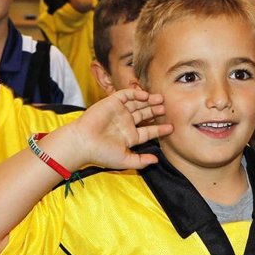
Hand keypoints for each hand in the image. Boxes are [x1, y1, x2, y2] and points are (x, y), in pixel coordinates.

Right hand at [48, 88, 171, 171]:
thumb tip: (156, 160)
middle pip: (144, 115)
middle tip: (166, 109)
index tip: (171, 127)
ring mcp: (118, 112)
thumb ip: (141, 161)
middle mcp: (125, 124)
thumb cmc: (101, 154)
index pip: (148, 131)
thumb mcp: (125, 160)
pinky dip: (136, 94)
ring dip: (149, 101)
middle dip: (155, 112)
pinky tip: (145, 96)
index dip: (159, 129)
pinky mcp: (111, 102)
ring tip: (160, 100)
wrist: (83, 143)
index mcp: (129, 137)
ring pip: (137, 104)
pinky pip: (126, 95)